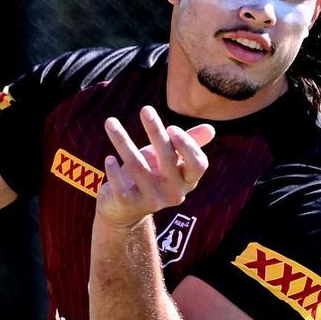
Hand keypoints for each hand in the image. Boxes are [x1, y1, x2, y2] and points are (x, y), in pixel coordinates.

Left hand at [97, 106, 214, 227]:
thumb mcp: (169, 159)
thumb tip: (211, 128)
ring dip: (123, 142)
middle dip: (155, 131)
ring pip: (138, 167)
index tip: (171, 127)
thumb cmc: (151, 176)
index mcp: (187, 180)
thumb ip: (188, 144)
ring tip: (110, 122)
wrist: (125, 210)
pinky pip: (120, 185)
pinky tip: (109, 158)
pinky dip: (113, 170)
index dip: (187, 146)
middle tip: (145, 109)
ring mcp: (151, 200)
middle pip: (167, 159)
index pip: (198, 164)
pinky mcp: (129, 205)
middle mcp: (174, 193)